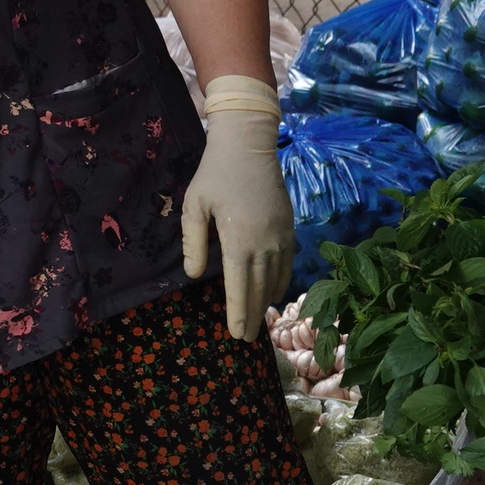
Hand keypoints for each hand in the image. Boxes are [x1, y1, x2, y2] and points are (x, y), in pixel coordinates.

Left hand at [181, 105, 293, 341]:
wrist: (249, 146)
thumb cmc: (215, 174)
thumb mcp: (194, 205)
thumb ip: (194, 241)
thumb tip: (195, 275)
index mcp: (239, 241)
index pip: (239, 287)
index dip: (238, 313)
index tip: (237, 334)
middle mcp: (265, 244)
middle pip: (260, 289)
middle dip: (253, 315)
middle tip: (246, 338)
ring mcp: (282, 237)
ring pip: (277, 279)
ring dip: (266, 301)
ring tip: (257, 319)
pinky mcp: (290, 229)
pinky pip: (288, 264)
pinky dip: (280, 282)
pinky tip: (272, 290)